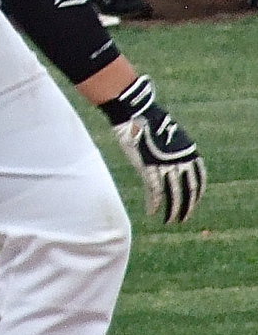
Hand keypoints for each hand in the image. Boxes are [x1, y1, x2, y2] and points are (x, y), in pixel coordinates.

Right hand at [102, 76, 206, 223]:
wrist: (135, 113)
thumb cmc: (149, 122)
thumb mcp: (168, 136)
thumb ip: (173, 151)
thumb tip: (173, 161)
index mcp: (189, 151)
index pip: (199, 179)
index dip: (197, 194)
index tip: (193, 203)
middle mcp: (181, 159)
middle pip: (188, 190)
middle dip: (187, 207)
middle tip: (183, 219)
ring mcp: (166, 164)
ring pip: (173, 194)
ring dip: (173, 210)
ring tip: (170, 221)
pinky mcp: (149, 167)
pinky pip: (155, 191)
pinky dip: (154, 203)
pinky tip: (152, 213)